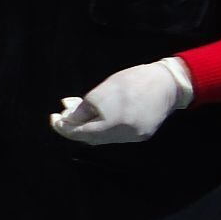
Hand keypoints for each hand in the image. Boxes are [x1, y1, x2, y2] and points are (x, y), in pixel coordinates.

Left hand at [50, 59, 189, 145]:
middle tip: (62, 117)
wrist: (167, 83)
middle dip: (74, 128)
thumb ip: (83, 108)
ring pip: (102, 138)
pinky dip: (102, 129)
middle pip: (90, 137)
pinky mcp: (142, 136)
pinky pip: (115, 136)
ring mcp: (134, 137)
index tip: (53, 118)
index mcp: (112, 122)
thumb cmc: (132, 81)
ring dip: (87, 128)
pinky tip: (96, 120)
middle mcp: (122, 134)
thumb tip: (67, 119)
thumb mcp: (102, 90)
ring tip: (77, 116)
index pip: (80, 131)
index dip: (63, 127)